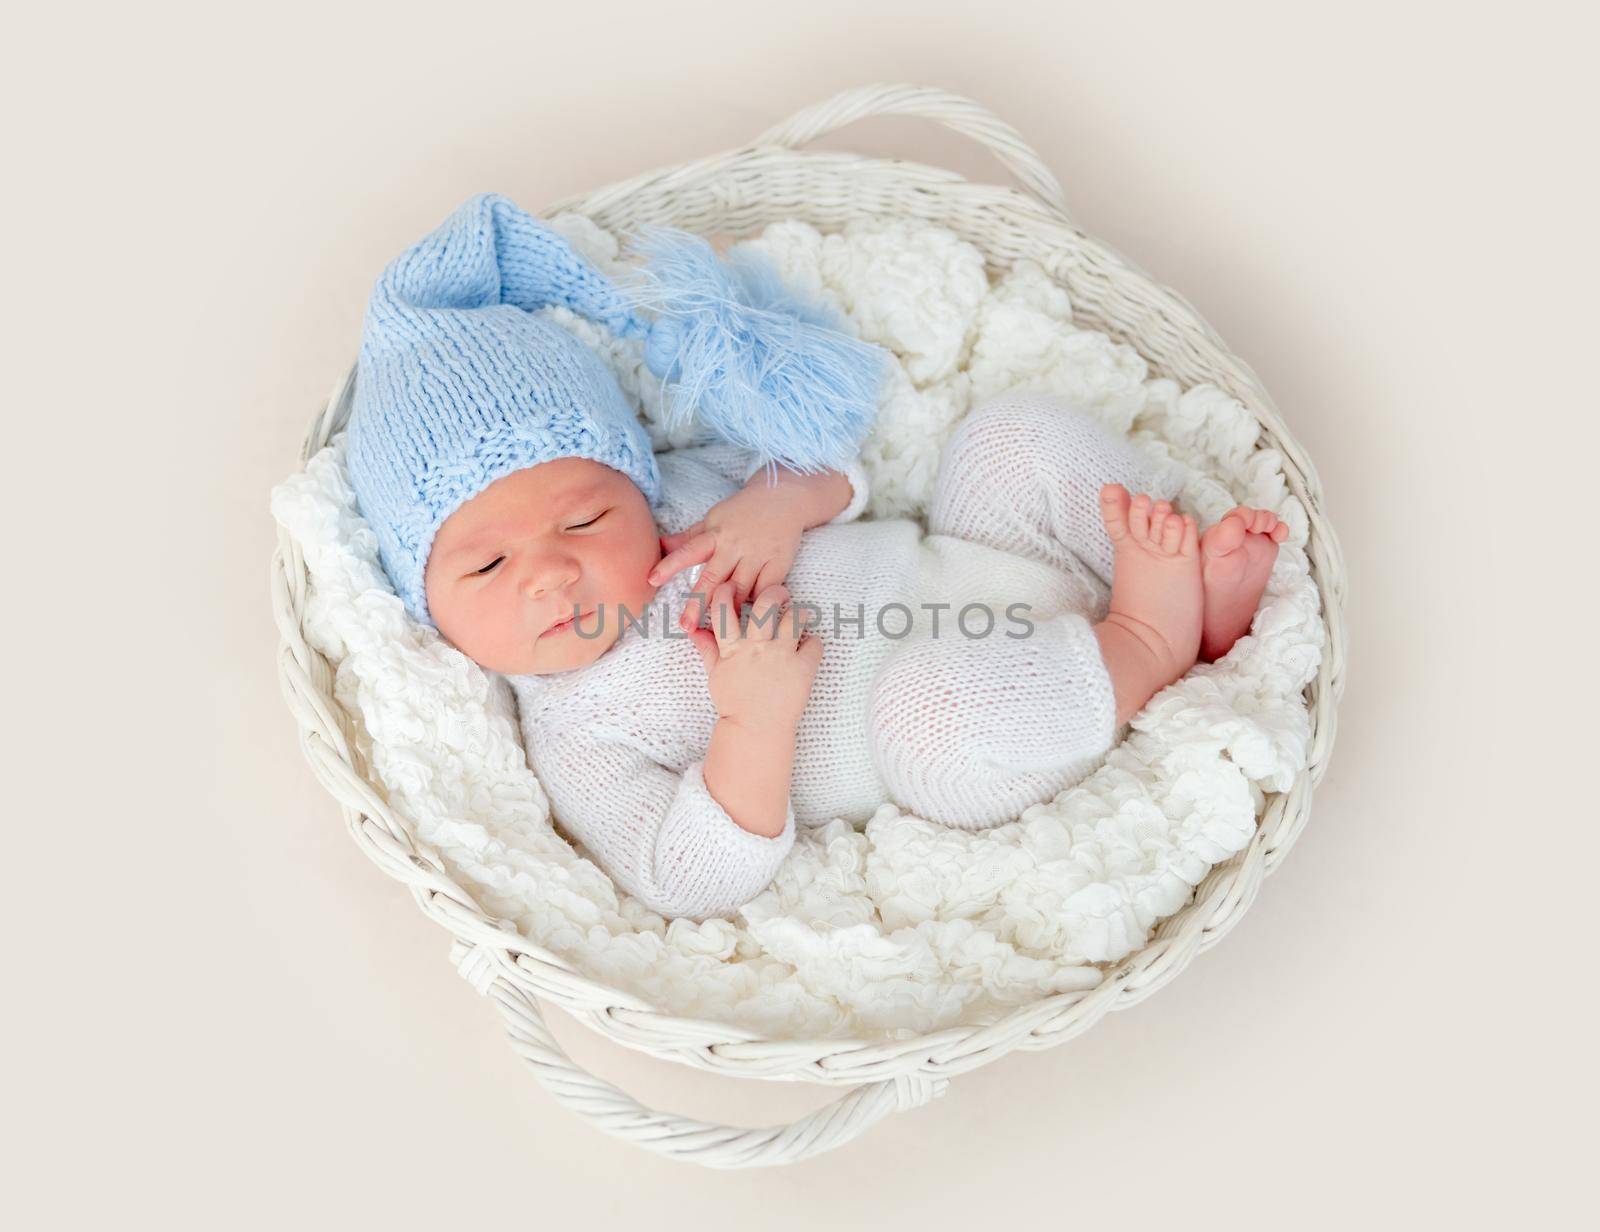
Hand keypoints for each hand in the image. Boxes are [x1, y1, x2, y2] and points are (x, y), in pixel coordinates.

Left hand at [649, 484, 809, 631]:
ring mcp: (757, 555)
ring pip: (740, 588)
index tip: (651, 580)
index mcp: (715, 534)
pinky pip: (765, 589)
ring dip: (729, 608)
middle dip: (699, 603)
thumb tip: (659, 545)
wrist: (783, 497)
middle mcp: (734, 545)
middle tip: (686, 625)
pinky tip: (751, 611)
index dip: (669, 565)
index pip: (688, 550)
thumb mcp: (713, 519)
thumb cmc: (742, 511)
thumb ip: (688, 537)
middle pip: (713, 578)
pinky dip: (757, 601)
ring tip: (719, 627)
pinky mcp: (778, 563)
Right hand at [686, 581, 821, 729]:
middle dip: (774, 591)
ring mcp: (781, 657)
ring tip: (797, 615)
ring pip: (795, 618)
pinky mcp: (803, 670)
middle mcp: (757, 648)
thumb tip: (694, 630)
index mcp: (733, 648)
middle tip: (779, 593)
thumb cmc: (735, 702)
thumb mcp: (716, 675)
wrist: (756, 730)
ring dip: (798, 612)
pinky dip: (813, 642)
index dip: (726, 591)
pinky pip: (814, 644)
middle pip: (766, 604)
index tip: (732, 586)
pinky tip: (808, 645)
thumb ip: (708, 649)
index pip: (724, 608)